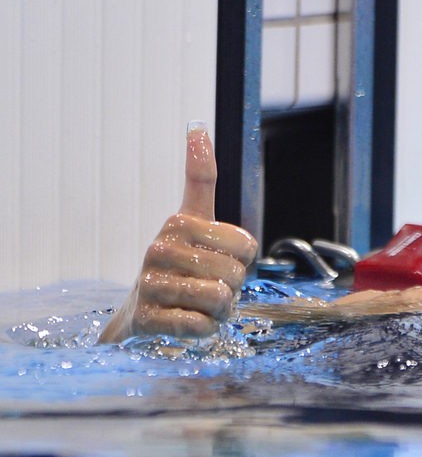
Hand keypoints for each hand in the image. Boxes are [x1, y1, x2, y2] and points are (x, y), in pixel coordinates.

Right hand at [100, 124, 257, 342]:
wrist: (140, 317)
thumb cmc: (180, 266)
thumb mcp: (192, 220)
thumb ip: (199, 178)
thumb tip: (196, 127)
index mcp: (178, 221)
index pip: (246, 245)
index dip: (243, 260)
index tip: (221, 257)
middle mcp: (159, 247)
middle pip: (236, 274)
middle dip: (231, 289)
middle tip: (207, 289)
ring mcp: (149, 283)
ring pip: (219, 299)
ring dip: (218, 311)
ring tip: (198, 306)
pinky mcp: (146, 318)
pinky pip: (200, 325)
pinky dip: (203, 329)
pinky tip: (186, 322)